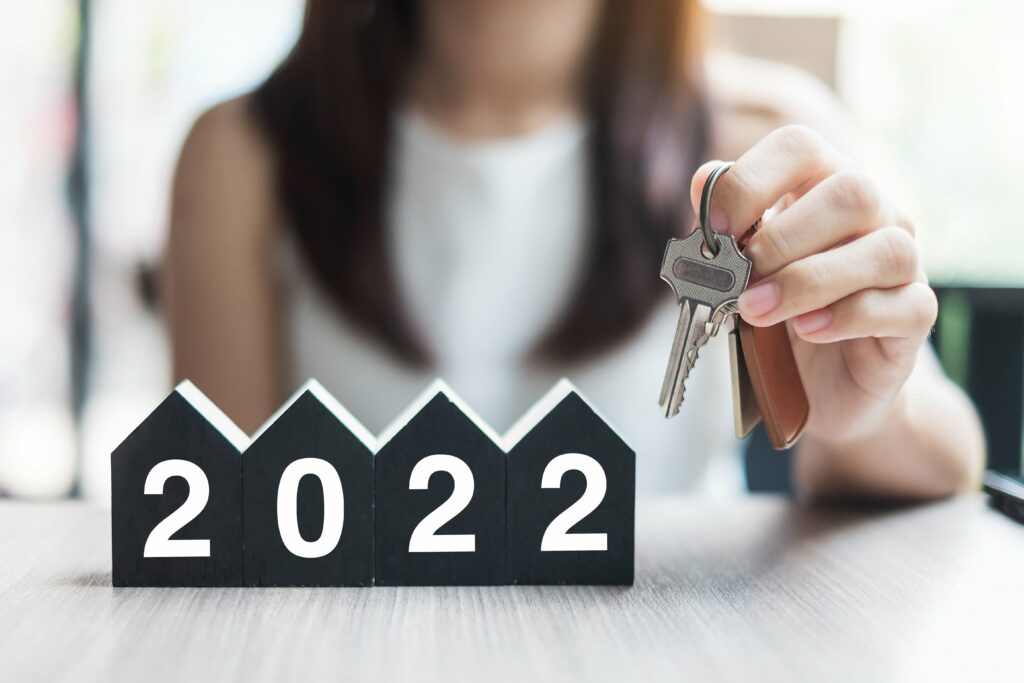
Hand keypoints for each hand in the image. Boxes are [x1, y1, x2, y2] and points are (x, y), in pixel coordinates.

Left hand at [691, 126, 936, 443]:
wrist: (818, 379)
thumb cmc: (778, 308)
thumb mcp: (741, 264)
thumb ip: (725, 223)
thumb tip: (703, 183)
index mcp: (824, 183)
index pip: (800, 147)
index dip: (751, 180)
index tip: (714, 228)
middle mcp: (876, 212)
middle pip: (852, 192)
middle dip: (782, 239)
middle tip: (741, 279)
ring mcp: (906, 262)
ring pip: (886, 249)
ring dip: (809, 280)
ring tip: (758, 310)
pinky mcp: (916, 315)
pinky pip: (902, 305)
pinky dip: (847, 317)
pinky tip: (807, 330)